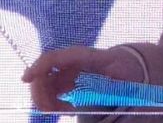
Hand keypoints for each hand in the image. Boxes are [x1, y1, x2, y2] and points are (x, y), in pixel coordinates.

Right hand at [21, 45, 144, 112]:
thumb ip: (106, 89)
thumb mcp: (122, 79)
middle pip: (45, 73)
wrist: (131, 64)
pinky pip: (53, 91)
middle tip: (52, 110)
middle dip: (40, 93)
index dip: (39, 66)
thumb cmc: (128, 69)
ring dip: (46, 100)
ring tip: (64, 110)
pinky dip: (54, 102)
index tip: (26, 78)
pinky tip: (66, 108)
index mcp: (88, 57)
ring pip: (46, 84)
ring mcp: (70, 69)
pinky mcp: (69, 78)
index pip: (57, 57)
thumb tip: (86, 101)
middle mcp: (74, 61)